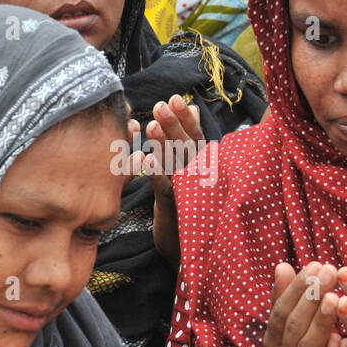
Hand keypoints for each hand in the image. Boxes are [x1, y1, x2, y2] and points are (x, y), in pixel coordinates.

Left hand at [129, 95, 204, 265]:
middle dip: (174, 124)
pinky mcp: (174, 209)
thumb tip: (195, 109)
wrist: (188, 248)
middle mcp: (199, 176)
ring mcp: (188, 193)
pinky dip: (155, 175)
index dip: (186, 118)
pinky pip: (164, 189)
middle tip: (161, 104)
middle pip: (186, 146)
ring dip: (163, 144)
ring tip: (151, 124)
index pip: (196, 137)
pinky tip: (144, 160)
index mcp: (202, 165)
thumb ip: (190, 139)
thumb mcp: (189, 167)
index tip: (176, 98)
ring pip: (176, 165)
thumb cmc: (187, 201)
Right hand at [264, 262, 346, 346]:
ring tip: (336, 299)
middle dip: (310, 297)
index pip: (281, 309)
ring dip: (320, 323)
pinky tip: (342, 337)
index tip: (317, 264)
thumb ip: (287, 301)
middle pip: (292, 326)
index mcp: (274, 341)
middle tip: (330, 272)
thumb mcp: (292, 332)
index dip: (297, 287)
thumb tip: (281, 265)